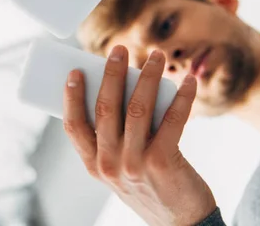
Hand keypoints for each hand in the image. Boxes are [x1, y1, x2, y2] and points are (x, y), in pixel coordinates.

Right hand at [63, 46, 215, 225]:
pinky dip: (182, 97)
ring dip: (147, 76)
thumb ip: (112, 136)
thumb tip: (120, 88)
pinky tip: (187, 82)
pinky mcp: (163, 163)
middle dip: (111, 73)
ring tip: (156, 56)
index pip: (73, 125)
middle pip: (105, 108)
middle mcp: (109, 164)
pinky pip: (171, 120)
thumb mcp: (117, 167)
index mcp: (92, 164)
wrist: (178, 222)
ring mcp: (135, 164)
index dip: (71, 96)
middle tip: (119, 49)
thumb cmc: (146, 185)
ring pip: (137, 108)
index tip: (75, 71)